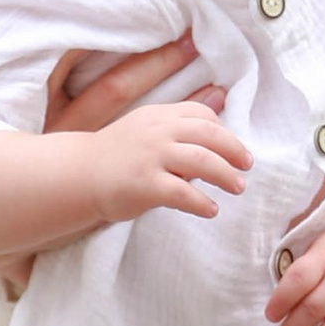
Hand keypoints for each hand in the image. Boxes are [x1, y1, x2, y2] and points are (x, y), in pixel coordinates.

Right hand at [87, 94, 251, 226]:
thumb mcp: (145, 131)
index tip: (233, 148)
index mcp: (159, 115)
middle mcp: (157, 131)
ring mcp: (151, 157)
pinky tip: (211, 210)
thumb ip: (174, 130)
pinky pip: (184, 193)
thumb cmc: (116, 157)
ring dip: (226, 176)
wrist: (77, 176)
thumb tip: (215, 131)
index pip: (201, 115)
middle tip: (247, 166)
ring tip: (238, 188)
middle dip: (234, 150)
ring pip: (203, 161)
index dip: (223, 131)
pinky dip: (202, 203)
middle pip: (209, 135)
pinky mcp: (145, 185)